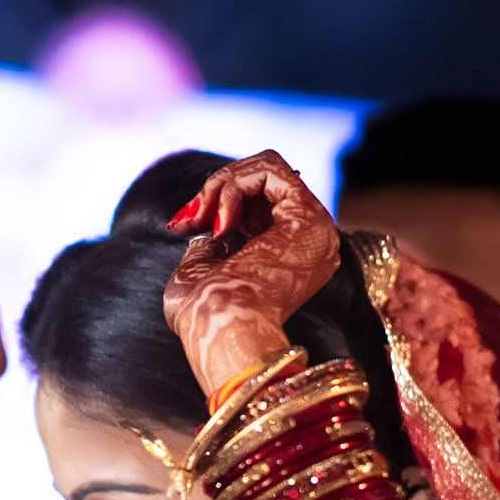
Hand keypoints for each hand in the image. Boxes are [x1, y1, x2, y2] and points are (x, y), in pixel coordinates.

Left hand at [161, 150, 342, 395]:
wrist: (220, 330)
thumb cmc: (204, 318)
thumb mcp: (198, 271)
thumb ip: (209, 246)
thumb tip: (206, 225)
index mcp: (291, 259)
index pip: (261, 204)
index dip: (218, 202)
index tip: (185, 224)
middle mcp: (310, 243)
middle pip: (266, 181)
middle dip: (218, 189)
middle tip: (192, 218)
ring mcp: (315, 228)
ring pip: (268, 169)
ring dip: (222, 186)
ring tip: (203, 219)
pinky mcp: (308, 215)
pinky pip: (271, 171)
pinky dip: (234, 184)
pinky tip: (221, 222)